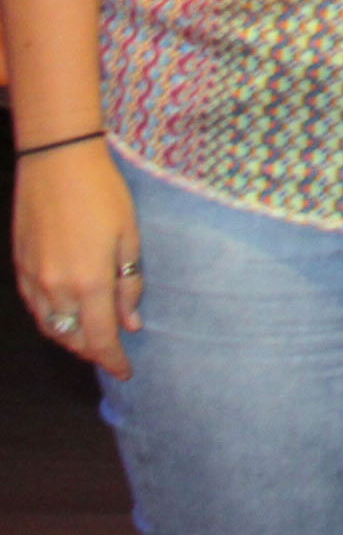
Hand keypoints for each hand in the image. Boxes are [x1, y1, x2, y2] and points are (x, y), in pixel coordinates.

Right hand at [12, 140, 140, 377]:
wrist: (56, 163)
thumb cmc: (103, 194)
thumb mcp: (130, 237)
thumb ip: (129, 284)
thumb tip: (131, 323)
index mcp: (89, 282)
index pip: (101, 338)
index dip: (113, 360)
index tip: (126, 372)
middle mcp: (56, 288)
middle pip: (73, 339)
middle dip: (94, 352)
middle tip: (113, 354)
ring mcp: (33, 279)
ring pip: (51, 327)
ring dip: (71, 340)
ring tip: (92, 340)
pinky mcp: (20, 267)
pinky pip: (35, 308)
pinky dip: (52, 320)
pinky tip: (66, 316)